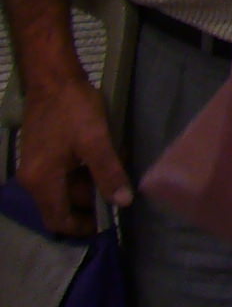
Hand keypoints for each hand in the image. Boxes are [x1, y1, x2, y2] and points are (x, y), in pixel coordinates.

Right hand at [14, 73, 130, 236]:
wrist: (53, 79)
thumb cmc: (73, 109)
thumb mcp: (96, 141)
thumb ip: (108, 173)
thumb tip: (123, 203)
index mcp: (42, 182)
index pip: (59, 220)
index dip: (82, 227)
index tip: (108, 225)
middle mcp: (33, 180)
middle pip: (62, 206)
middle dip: (90, 204)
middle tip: (119, 193)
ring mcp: (35, 167)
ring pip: (64, 190)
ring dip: (89, 187)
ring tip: (117, 173)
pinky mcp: (42, 155)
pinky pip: (63, 175)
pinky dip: (83, 174)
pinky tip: (104, 160)